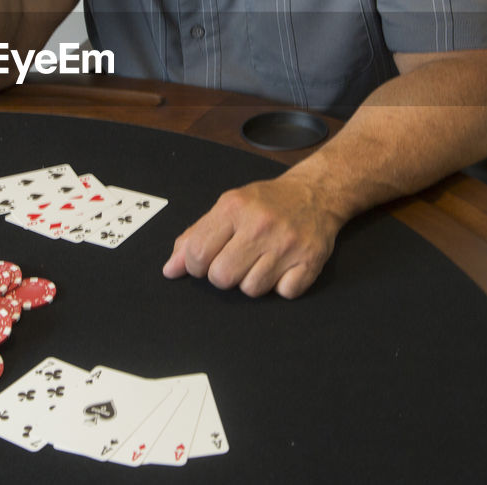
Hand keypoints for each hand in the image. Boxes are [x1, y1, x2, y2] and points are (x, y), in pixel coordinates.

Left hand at [161, 174, 346, 298]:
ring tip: (261, 261)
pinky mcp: (311, 260)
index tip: (205, 262)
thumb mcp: (227, 207)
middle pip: (222, 277)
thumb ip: (195, 236)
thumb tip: (170, 270)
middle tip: (236, 261)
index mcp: (234, 208)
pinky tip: (283, 267)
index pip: (197, 253)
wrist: (316, 193)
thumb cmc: (266, 202)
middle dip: (223, 276)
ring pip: (252, 290)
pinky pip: (284, 293)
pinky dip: (282, 286)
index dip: (195, 266)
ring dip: (253, 281)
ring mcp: (287, 244)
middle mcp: (260, 224)